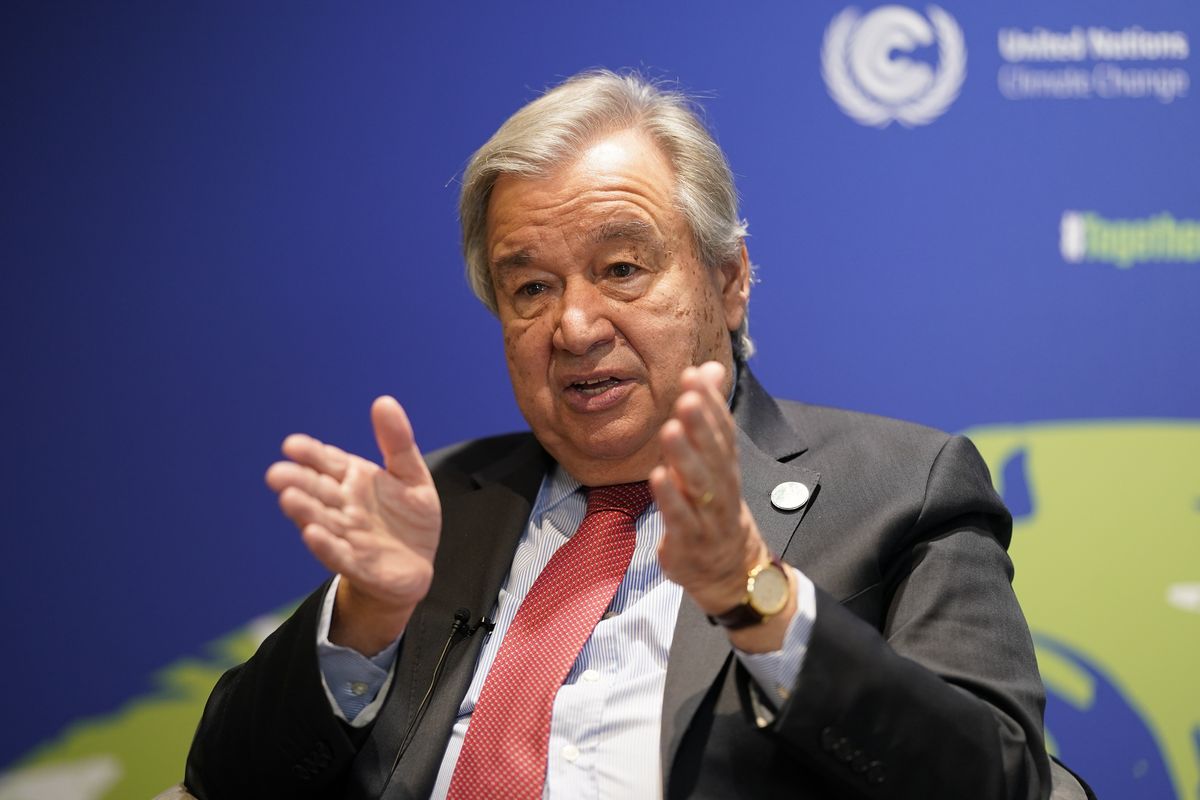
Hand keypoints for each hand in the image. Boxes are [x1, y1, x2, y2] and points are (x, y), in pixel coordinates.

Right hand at [265, 396, 440, 652]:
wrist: (417, 566)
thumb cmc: (409, 519)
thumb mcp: (411, 475)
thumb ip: (397, 442)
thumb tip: (383, 401)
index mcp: (354, 480)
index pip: (328, 463)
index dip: (311, 454)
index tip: (292, 444)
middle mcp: (344, 507)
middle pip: (317, 491)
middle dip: (298, 482)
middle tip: (276, 473)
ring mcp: (348, 536)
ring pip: (322, 521)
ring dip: (305, 511)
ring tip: (288, 499)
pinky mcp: (359, 565)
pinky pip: (339, 554)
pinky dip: (326, 546)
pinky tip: (312, 535)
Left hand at [650, 362, 793, 651]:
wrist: (728, 568)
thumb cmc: (713, 505)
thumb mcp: (713, 459)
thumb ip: (709, 413)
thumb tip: (707, 367)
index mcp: (726, 466)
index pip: (722, 429)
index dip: (711, 403)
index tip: (694, 375)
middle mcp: (721, 487)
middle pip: (713, 452)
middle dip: (700, 424)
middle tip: (686, 398)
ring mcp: (708, 515)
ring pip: (699, 483)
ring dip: (684, 456)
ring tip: (668, 430)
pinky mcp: (689, 540)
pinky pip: (681, 517)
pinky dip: (671, 498)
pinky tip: (658, 476)